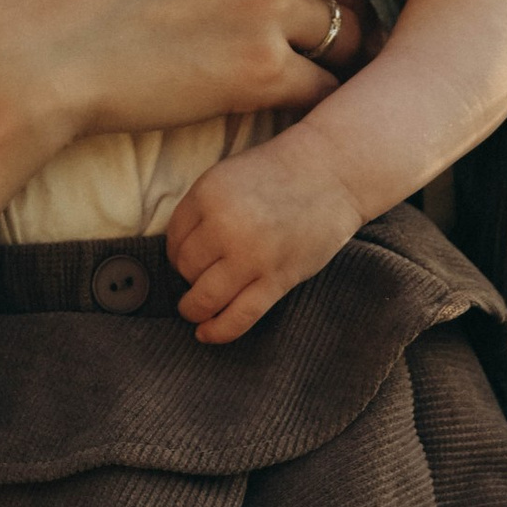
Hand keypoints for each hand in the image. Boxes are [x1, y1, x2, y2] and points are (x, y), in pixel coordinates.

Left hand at [167, 130, 365, 342]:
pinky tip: (206, 333)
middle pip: (186, 269)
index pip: (173, 240)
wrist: (333, 173)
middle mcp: (225, 226)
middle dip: (189, 278)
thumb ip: (202, 211)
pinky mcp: (277, 278)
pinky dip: (218, 330)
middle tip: (202, 276)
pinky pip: (238, 316)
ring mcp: (251, 255)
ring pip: (204, 297)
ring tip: (196, 310)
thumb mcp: (227, 177)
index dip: (177, 254)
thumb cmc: (279, 174)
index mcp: (208, 194)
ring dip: (195, 309)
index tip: (189, 259)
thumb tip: (178, 255)